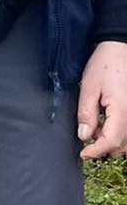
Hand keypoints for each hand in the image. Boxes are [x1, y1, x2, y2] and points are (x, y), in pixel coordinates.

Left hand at [78, 40, 126, 158]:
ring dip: (110, 140)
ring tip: (93, 125)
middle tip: (85, 138)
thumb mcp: (88, 87)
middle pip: (120, 145)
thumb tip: (84, 136)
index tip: (83, 154)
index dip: (96, 151)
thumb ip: (86, 113)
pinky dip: (117, 132)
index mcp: (122, 112)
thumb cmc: (104, 65)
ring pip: (126, 140)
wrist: (120, 50)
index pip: (111, 142)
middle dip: (103, 147)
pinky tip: (104, 121)